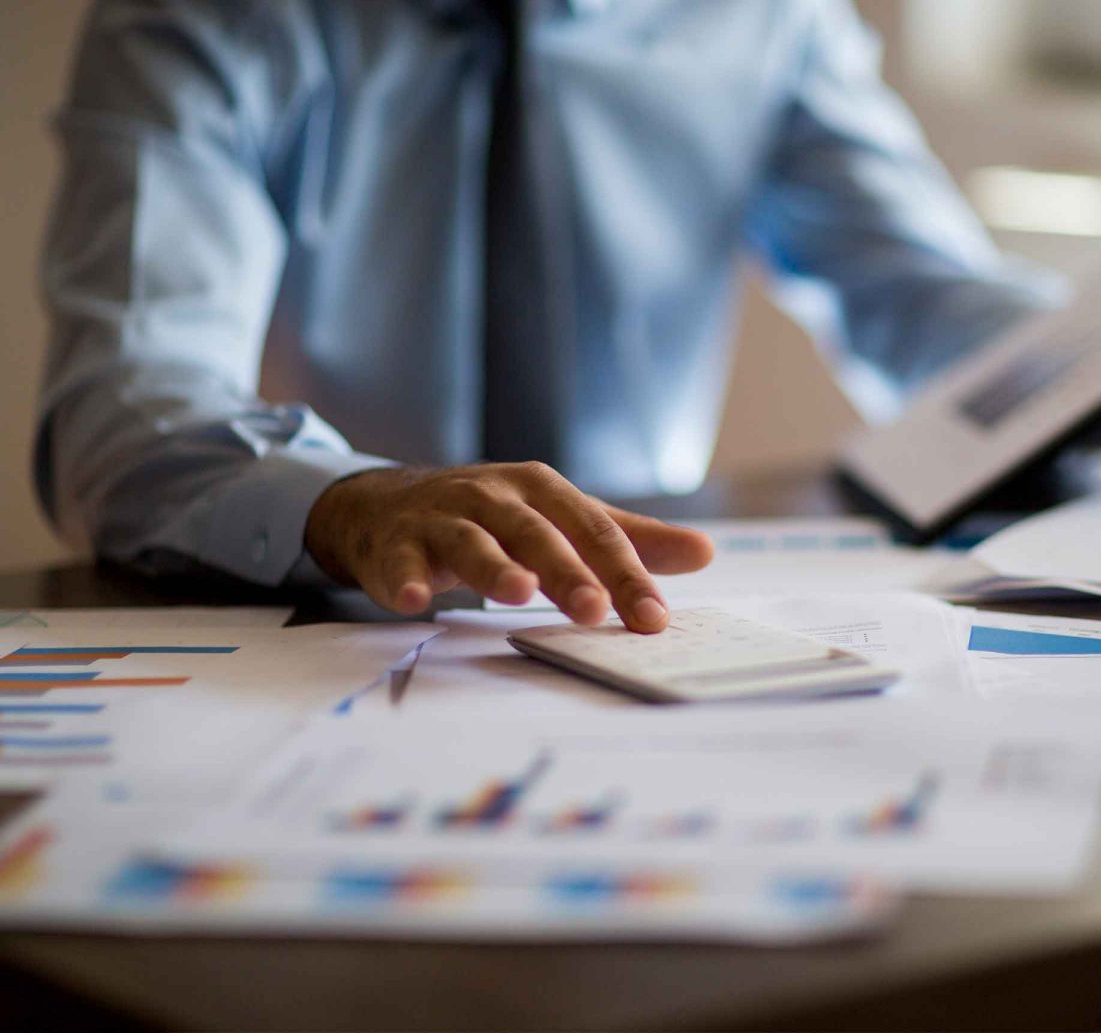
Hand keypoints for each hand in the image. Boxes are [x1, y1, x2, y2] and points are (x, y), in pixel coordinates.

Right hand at [304, 463, 714, 630]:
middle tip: (594, 610)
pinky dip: (406, 580)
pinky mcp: (395, 544)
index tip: (653, 618)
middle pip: (536, 533)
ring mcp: (441, 517)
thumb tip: (705, 552)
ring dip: (494, 567)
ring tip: (518, 594)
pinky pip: (400, 563)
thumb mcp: (559, 518)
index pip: (593, 531)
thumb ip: (627, 538)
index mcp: (542, 489)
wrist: (388, 504)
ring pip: (472, 541)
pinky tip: (414, 602)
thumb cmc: (491, 516)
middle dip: (566, 571)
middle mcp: (493, 496)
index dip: (625, 574)